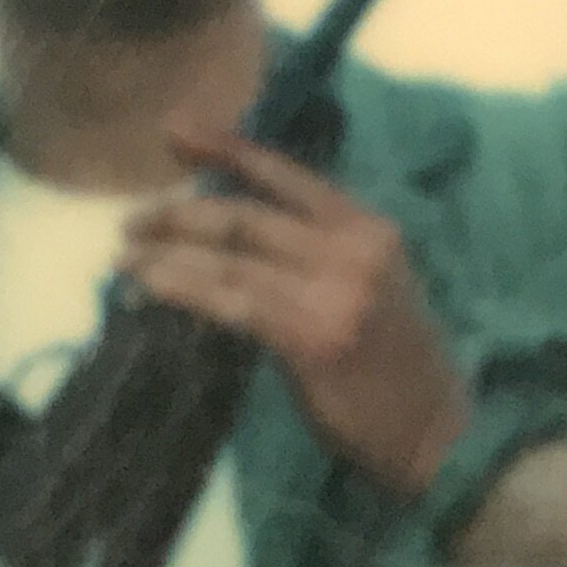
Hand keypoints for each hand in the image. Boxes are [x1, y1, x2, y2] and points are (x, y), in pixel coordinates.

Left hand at [120, 125, 470, 497]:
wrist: (441, 435)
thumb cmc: (398, 372)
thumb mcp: (373, 289)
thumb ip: (319, 257)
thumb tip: (236, 243)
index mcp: (368, 228)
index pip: (286, 173)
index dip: (225, 146)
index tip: (174, 131)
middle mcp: (354, 246)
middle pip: (246, 214)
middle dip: (179, 213)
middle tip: (132, 223)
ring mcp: (336, 289)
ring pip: (232, 254)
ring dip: (167, 252)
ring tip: (125, 256)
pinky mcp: (314, 335)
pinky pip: (232, 300)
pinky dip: (184, 288)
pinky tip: (149, 286)